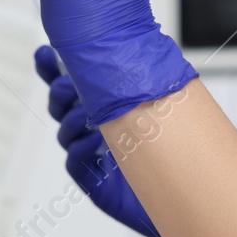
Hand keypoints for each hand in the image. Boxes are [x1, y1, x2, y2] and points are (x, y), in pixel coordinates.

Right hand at [33, 46, 236, 236]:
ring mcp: (92, 156)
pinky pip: (75, 162)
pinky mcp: (95, 183)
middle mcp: (93, 128)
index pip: (69, 82)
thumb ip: (138, 77)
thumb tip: (132, 40)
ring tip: (86, 112)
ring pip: (64, 131)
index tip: (44, 52)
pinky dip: (81, 148)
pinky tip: (93, 141)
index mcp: (105, 106)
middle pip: (59, 104)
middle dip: (58, 91)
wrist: (192, 196)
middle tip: (68, 84)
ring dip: (71, 117)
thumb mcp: (158, 104)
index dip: (51, 68)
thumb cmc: (175, 149)